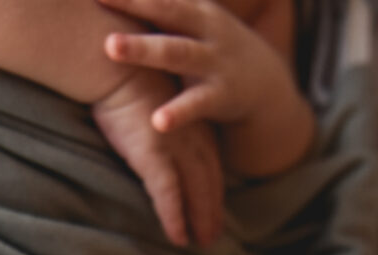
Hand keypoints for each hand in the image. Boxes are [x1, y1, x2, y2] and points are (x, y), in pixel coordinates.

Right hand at [93, 70, 223, 246]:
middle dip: (212, 210)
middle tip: (212, 236)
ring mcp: (175, 147)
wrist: (112, 61)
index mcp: (192, 121)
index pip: (209, 162)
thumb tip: (146, 129)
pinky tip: (178, 237)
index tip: (214, 209)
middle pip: (209, 180)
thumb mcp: (148, 97)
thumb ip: (154, 118)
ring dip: (199, 219)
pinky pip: (169, 195)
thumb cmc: (122, 74)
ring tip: (200, 242)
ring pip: (195, 192)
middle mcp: (191, 136)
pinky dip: (175, 218)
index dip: (213, 188)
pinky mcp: (154, 156)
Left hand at [97, 0, 292, 133]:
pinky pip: (196, 103)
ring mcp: (214, 60)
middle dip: (132, 2)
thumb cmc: (213, 50)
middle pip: (165, 10)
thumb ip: (165, 7)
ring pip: (175, 51)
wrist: (266, 87)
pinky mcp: (221, 95)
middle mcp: (204, 28)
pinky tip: (158, 121)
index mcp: (195, 9)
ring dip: (143, 48)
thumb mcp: (194, 22)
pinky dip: (178, 112)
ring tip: (111, 47)